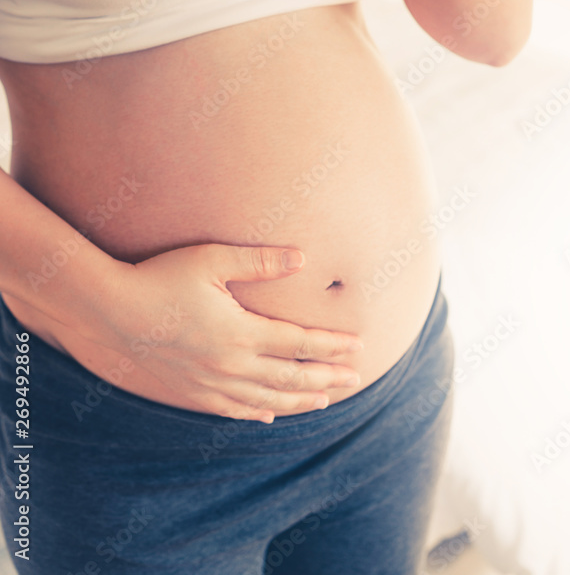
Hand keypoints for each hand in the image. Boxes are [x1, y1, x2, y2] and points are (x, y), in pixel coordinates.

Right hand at [99, 243, 363, 421]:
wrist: (108, 313)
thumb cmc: (160, 277)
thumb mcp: (211, 260)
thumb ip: (260, 262)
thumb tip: (303, 257)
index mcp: (241, 333)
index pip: (299, 343)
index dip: (332, 346)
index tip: (358, 347)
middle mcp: (231, 366)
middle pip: (290, 377)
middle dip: (326, 378)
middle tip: (354, 379)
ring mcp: (210, 386)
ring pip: (267, 401)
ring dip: (299, 401)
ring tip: (323, 400)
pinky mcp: (190, 395)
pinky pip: (233, 411)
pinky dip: (258, 414)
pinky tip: (270, 415)